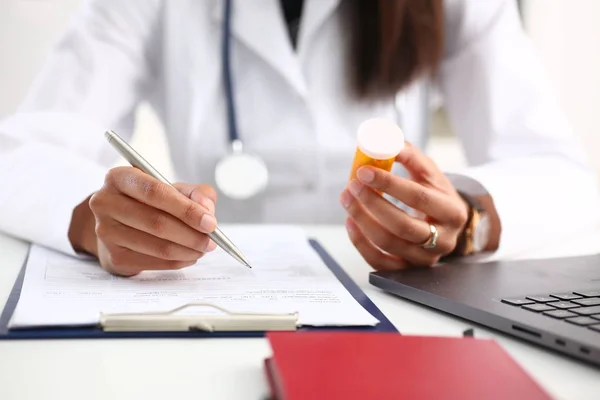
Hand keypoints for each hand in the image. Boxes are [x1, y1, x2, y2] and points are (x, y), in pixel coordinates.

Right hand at [77, 167, 218, 275]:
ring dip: (188, 250)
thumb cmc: (149, 202)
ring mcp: (106, 232)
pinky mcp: (114, 257)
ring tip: (204, 248)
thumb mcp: (172, 188)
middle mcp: (105, 203)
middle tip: (213, 240)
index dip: (186, 209)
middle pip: (156, 222)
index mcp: (119, 178)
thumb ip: (195, 193)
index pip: (155, 192)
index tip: (210, 222)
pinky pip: (155, 262)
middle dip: (192, 234)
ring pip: (157, 246)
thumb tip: (207, 209)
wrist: (118, 223)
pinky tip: (190, 255)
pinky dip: (179, 261)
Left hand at [340, 142, 468, 269]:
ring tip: (346, 199)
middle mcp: (443, 239)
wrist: (446, 224)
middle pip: (402, 225)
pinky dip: (360, 243)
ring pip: (389, 243)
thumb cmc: (434, 194)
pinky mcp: (407, 269)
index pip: (418, 197)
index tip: (363, 171)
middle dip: (372, 203)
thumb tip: (384, 140)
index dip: (389, 184)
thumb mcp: (430, 173)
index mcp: (452, 211)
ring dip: (362, 219)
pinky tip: (350, 222)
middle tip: (352, 185)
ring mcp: (425, 258)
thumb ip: (410, 155)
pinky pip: (380, 262)